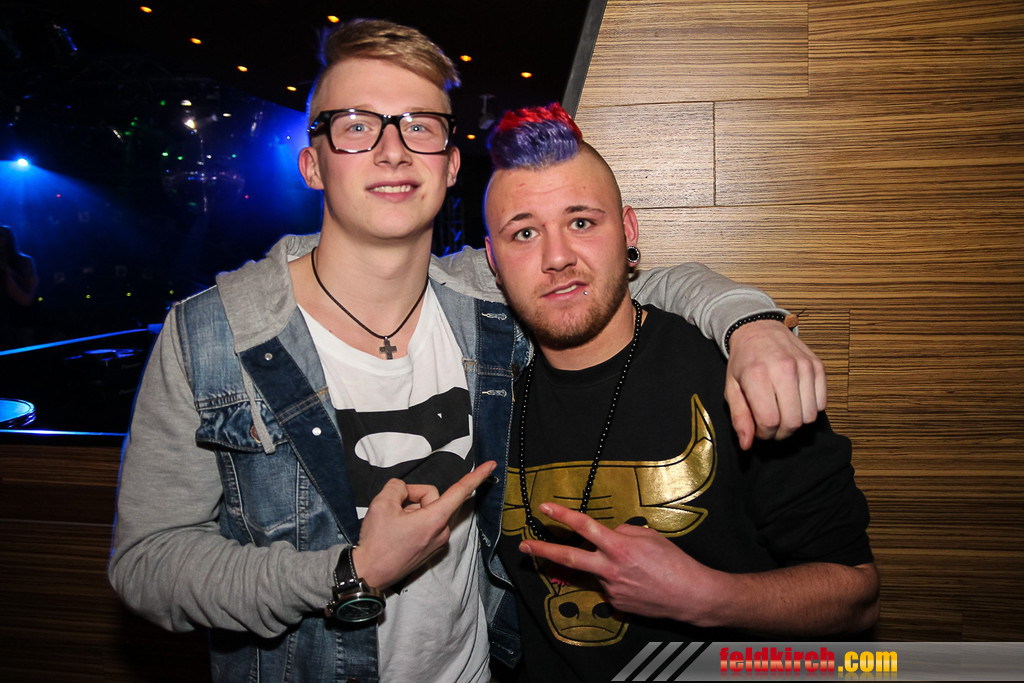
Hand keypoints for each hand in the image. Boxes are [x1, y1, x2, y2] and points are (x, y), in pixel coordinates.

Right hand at [352, 461, 496, 589]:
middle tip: (393, 509)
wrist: (368, 574)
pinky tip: (397, 531)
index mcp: (434, 519)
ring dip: (410, 510)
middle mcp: (441, 531)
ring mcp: (436, 542)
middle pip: (432, 497)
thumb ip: (398, 487)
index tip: (491, 465)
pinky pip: (425, 523)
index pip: (460, 491)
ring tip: (393, 525)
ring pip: (427, 510)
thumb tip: (404, 491)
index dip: (476, 475)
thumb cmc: (376, 542)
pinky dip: (412, 521)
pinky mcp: (430, 548)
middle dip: (412, 497)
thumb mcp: (382, 503)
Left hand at [519, 502, 721, 623]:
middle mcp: (609, 569)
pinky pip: (609, 585)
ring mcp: (610, 589)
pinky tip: (638, 582)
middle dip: (543, 550)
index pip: (584, 527)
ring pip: (597, 571)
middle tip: (524, 546)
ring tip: (637, 568)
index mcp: (618, 547)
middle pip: (568, 558)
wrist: (691, 596)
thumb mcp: (649, 536)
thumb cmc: (674, 563)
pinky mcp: (615, 604)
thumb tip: (608, 535)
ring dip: (606, 566)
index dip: (563, 515)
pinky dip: (618, 579)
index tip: (544, 508)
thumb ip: (622, 532)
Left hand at [725, 320, 826, 448]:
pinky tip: (795, 401)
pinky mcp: (818, 366)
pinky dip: (810, 409)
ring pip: (810, 416)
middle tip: (771, 425)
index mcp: (757, 375)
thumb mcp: (732, 388)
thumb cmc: (744, 361)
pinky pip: (822, 403)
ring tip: (783, 412)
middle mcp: (784, 369)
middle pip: (793, 422)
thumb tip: (746, 445)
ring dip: (796, 422)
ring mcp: (804, 366)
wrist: (760, 329)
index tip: (759, 429)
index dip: (764, 434)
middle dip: (781, 432)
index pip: (770, 421)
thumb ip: (739, 417)